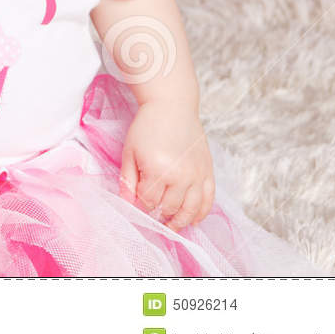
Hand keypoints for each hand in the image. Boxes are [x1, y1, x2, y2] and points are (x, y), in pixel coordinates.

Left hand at [119, 100, 215, 230]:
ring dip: (181, 222)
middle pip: (170, 208)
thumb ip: (127, 180)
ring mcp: (197, 175)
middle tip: (154, 219)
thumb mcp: (129, 151)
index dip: (141, 205)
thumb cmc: (147, 126)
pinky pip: (208, 199)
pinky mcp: (208, 171)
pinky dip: (202, 213)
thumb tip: (126, 203)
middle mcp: (181, 176)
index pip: (148, 201)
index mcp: (158, 170)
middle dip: (160, 216)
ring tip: (172, 228)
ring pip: (191, 210)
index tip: (137, 204)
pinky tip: (194, 220)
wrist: (172, 106)